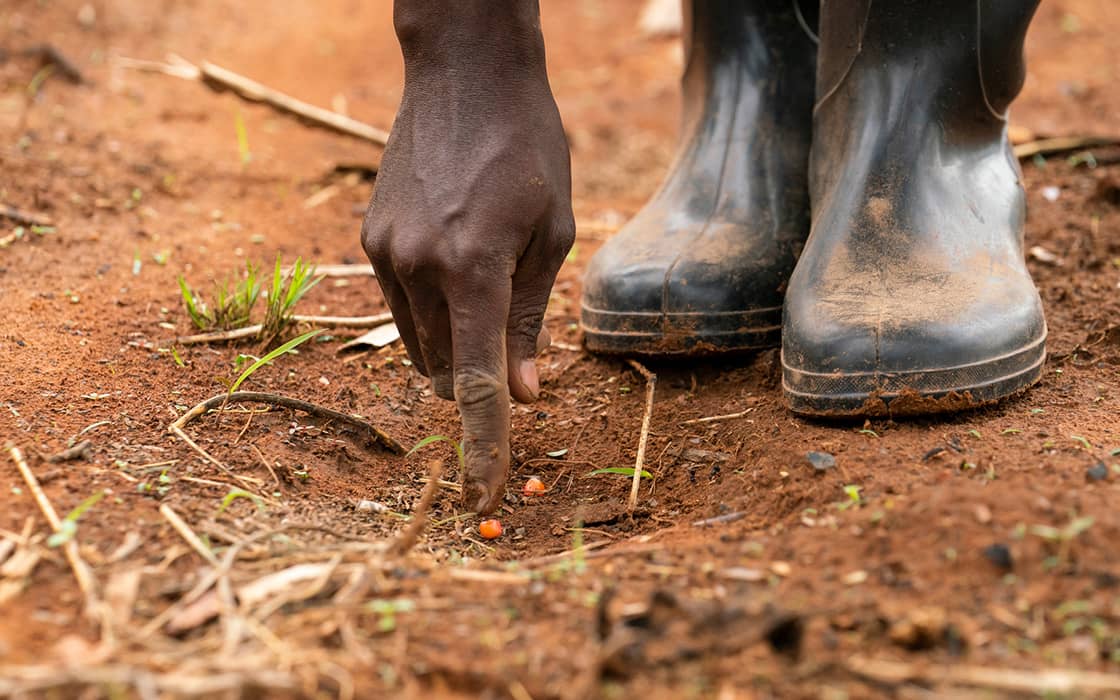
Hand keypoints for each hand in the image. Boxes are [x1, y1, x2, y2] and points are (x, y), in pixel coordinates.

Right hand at [362, 6, 573, 513]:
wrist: (464, 73)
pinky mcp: (371, 240)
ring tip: (487, 286)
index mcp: (473, 268)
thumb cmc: (528, 147)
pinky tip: (457, 263)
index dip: (484, 446)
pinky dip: (432, 313)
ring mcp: (385, 254)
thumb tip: (524, 396)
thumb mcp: (552, 233)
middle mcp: (418, 268)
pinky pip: (400, 307)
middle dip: (480, 381)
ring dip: (455, 348)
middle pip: (446, 373)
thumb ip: (530, 320)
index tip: (481, 496)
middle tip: (515, 345)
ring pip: (418, 346)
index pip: (479, 384)